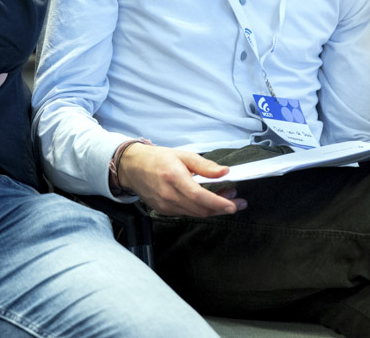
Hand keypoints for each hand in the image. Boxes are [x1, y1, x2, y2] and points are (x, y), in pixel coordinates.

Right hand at [116, 143, 246, 216]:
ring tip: (227, 199)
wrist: (132, 168)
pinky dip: (201, 209)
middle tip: (238, 201)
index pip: (199, 196)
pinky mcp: (164, 211)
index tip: (234, 204)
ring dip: (213, 209)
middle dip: (222, 208)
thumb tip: (224, 172)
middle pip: (200, 209)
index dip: (218, 203)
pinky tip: (209, 202)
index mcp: (174, 177)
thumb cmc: (158, 158)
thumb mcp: (183, 155)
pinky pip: (187, 213)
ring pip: (195, 214)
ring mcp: (165, 206)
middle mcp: (169, 195)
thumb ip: (205, 166)